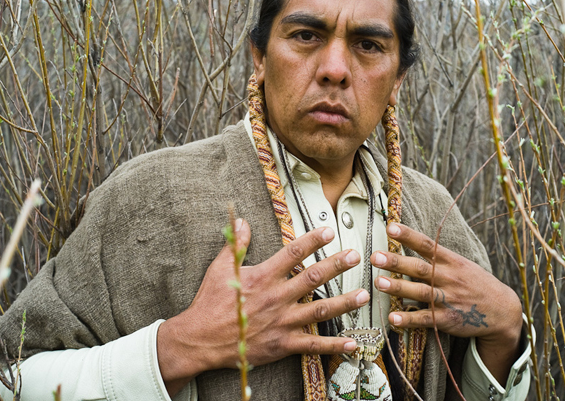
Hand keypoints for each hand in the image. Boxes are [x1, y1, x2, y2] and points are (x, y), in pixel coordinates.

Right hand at [157, 219, 368, 395]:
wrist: (200, 339)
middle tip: (355, 256)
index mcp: (263, 277)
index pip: (292, 253)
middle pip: (313, 278)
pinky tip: (353, 342)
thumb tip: (242, 220)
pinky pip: (313, 345)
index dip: (312, 240)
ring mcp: (282, 322)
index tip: (329, 231)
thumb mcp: (219, 268)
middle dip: (336, 265)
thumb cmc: (209, 302)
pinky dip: (334, 345)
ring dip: (344, 302)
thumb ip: (235, 244)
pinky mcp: (282, 344)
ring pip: (319, 310)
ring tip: (364, 295)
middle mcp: (276, 297)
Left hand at [371, 223, 522, 383]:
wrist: (502, 310)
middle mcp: (448, 278)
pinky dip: (409, 319)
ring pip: (420, 292)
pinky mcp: (448, 319)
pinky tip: (393, 318)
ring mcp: (448, 299)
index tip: (391, 227)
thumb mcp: (461, 264)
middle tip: (376, 256)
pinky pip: (426, 319)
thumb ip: (437, 256)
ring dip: (399, 288)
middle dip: (397, 262)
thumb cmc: (475, 283)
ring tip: (379, 283)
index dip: (409, 236)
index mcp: (451, 262)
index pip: (427, 245)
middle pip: (420, 268)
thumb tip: (408, 239)